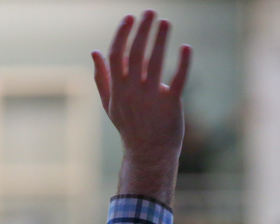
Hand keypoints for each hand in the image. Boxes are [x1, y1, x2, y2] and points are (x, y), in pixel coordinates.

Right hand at [93, 11, 191, 204]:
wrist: (148, 153)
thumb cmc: (130, 126)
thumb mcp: (110, 104)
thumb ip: (101, 78)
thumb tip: (93, 52)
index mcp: (118, 89)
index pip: (116, 55)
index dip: (122, 34)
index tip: (129, 17)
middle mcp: (133, 92)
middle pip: (135, 54)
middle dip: (142, 30)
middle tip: (150, 11)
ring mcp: (151, 99)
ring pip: (156, 63)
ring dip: (161, 40)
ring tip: (166, 22)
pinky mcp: (171, 105)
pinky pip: (177, 81)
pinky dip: (183, 63)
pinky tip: (186, 47)